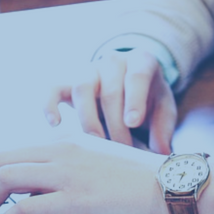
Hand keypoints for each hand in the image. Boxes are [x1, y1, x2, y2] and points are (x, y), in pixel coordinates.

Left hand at [0, 134, 206, 213]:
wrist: (174, 186)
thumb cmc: (144, 180)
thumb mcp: (100, 160)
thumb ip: (69, 167)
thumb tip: (38, 189)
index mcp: (67, 141)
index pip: (11, 150)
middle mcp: (62, 151)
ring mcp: (67, 174)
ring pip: (4, 180)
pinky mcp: (75, 200)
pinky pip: (23, 208)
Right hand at [43, 49, 176, 153]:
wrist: (127, 83)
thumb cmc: (148, 98)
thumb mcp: (163, 108)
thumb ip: (163, 128)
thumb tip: (161, 153)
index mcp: (141, 61)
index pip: (137, 75)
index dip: (134, 99)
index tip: (133, 122)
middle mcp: (113, 61)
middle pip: (110, 90)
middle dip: (115, 124)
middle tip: (122, 150)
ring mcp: (88, 69)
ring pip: (82, 88)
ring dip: (89, 119)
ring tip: (96, 144)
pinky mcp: (68, 81)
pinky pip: (52, 88)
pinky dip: (49, 104)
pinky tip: (55, 124)